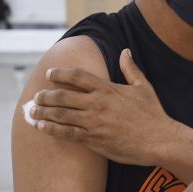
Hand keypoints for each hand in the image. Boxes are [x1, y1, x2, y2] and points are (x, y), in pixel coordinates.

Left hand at [29, 49, 178, 164]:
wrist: (160, 140)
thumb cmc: (153, 114)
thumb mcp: (144, 87)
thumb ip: (131, 69)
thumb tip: (125, 52)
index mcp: (108, 89)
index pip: (77, 76)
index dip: (60, 73)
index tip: (50, 74)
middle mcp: (97, 104)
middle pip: (62, 96)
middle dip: (46, 96)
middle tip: (37, 97)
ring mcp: (93, 122)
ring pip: (60, 115)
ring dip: (43, 112)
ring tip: (32, 112)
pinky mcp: (93, 140)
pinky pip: (66, 133)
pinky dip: (51, 129)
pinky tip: (41, 127)